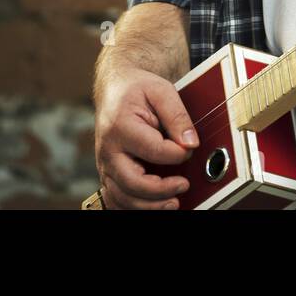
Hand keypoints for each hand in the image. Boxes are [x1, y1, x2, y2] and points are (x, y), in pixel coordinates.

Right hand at [93, 66, 197, 209]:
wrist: (115, 89)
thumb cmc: (137, 89)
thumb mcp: (161, 91)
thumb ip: (178, 116)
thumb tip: (190, 143)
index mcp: (120, 126)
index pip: (152, 149)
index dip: (176, 154)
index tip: (189, 150)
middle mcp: (108, 149)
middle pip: (131, 182)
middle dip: (161, 189)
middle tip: (183, 184)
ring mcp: (105, 164)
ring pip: (122, 197)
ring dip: (149, 205)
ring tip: (173, 202)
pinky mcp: (108, 172)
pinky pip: (116, 198)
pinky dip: (134, 206)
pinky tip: (154, 204)